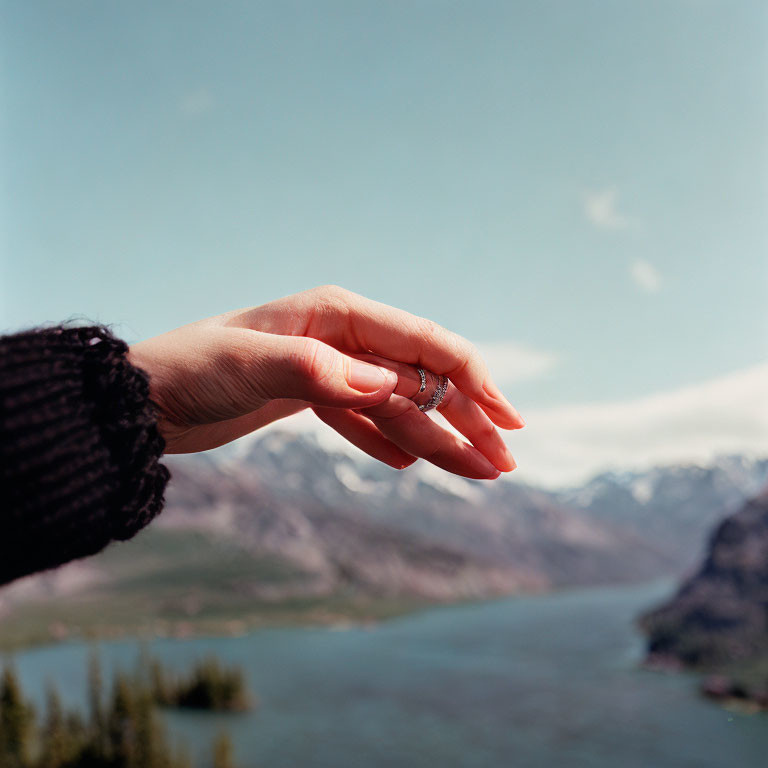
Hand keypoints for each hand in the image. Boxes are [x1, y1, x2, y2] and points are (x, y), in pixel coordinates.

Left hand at [128, 285, 523, 478]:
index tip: (509, 421)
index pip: (424, 344)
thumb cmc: (185, 370)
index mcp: (337, 314)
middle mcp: (340, 336)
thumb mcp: (247, 365)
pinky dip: (388, 442)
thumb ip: (317, 370)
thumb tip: (390, 386)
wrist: (138, 400)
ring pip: (398, 405)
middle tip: (503, 464)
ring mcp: (328, 367)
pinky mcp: (309, 396)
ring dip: (438, 439)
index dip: (473, 380)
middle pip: (421, 378)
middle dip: (466, 419)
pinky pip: (362, 422)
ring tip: (477, 474)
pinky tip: (409, 464)